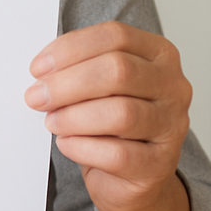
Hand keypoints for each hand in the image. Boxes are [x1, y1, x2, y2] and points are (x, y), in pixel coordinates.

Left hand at [25, 21, 191, 210]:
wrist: (132, 174)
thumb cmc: (109, 119)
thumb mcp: (99, 83)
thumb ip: (78, 67)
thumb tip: (42, 71)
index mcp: (159, 54)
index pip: (116, 36)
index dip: (71, 49)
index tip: (38, 67)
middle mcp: (173, 87)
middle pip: (118, 71)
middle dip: (67, 83)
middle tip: (36, 96)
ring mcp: (172, 126)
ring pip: (120, 113)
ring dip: (73, 117)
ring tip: (51, 121)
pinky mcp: (160, 164)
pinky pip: (118, 154)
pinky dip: (82, 147)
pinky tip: (66, 144)